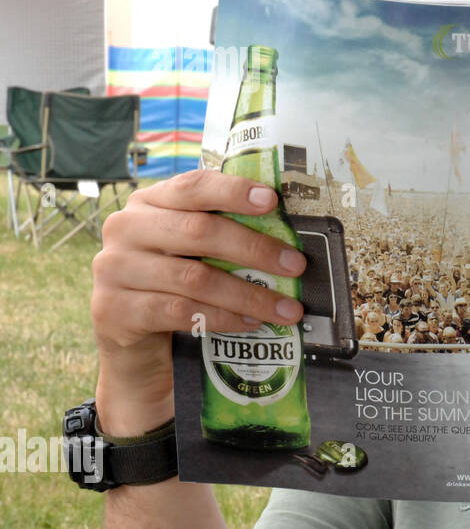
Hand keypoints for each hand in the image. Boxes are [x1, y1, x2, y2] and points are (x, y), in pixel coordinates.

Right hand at [91, 170, 305, 433]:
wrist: (134, 342)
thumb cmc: (175, 286)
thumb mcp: (193, 252)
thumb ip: (222, 234)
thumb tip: (289, 236)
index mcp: (149, 202)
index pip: (193, 186)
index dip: (233, 191)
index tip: (272, 200)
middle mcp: (125, 228)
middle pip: (199, 231)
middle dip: (255, 249)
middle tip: (296, 265)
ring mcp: (114, 268)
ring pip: (194, 277)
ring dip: (248, 294)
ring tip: (286, 308)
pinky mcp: (113, 309)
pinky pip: (179, 311)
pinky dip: (222, 318)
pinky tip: (251, 323)